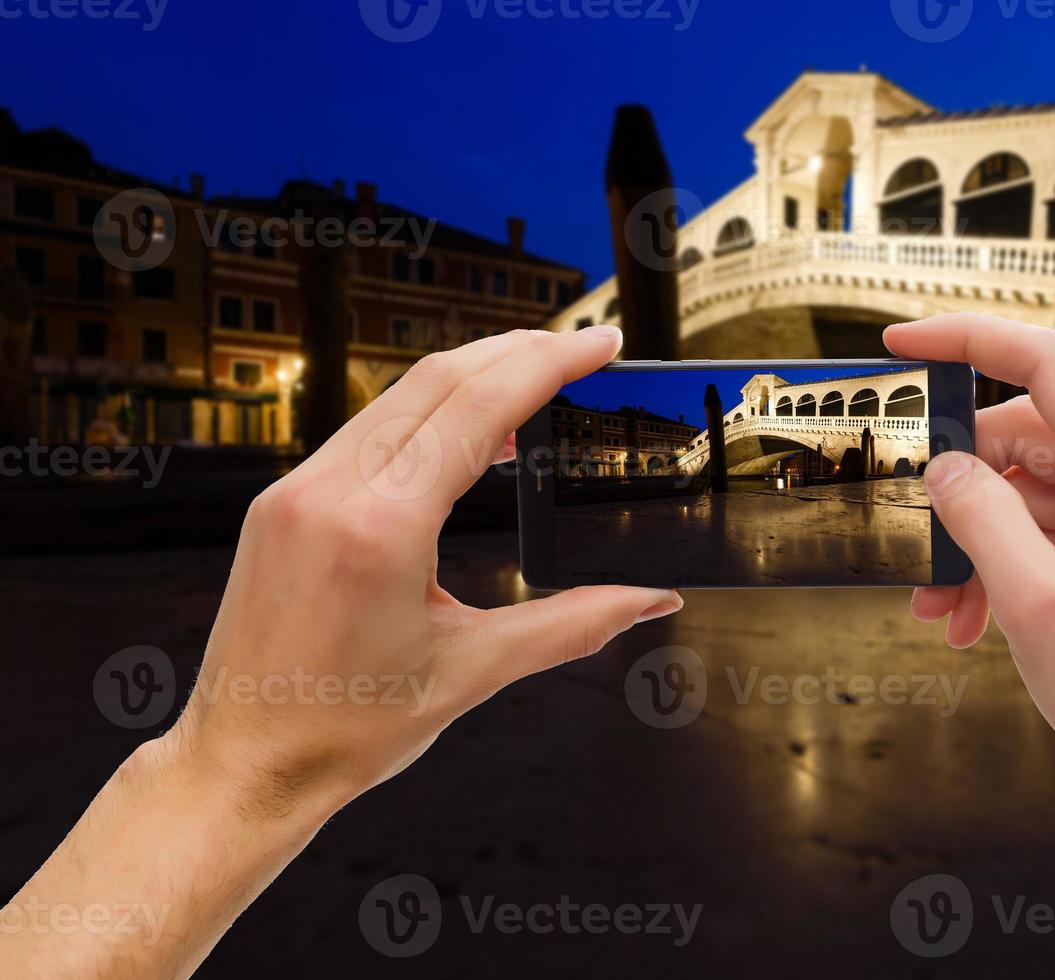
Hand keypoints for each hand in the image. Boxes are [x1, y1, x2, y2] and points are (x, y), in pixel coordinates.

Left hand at [170, 325, 681, 816]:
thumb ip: (573, 624)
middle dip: (519, 351)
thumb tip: (650, 599)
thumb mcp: (475, 671)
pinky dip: (427, 414)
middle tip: (583, 349)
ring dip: (473, 377)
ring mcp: (295, 490)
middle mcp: (328, 491)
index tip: (601, 343)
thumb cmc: (347, 730)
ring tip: (538, 384)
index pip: (478, 408)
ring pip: (398, 396)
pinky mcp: (282, 502)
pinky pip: (366, 430)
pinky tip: (469, 435)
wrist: (244, 765)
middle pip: (439, 379)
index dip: (549, 364)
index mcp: (379, 528)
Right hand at [886, 314, 1054, 979]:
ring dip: (981, 540)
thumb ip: (979, 517)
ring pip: (1039, 494)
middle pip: (1030, 439)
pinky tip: (976, 617)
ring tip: (941, 607)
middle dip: (961, 487)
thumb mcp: (1034, 604)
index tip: (904, 342)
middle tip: (912, 537)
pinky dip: (1014, 562)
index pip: (1046, 364)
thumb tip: (944, 467)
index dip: (967, 341)